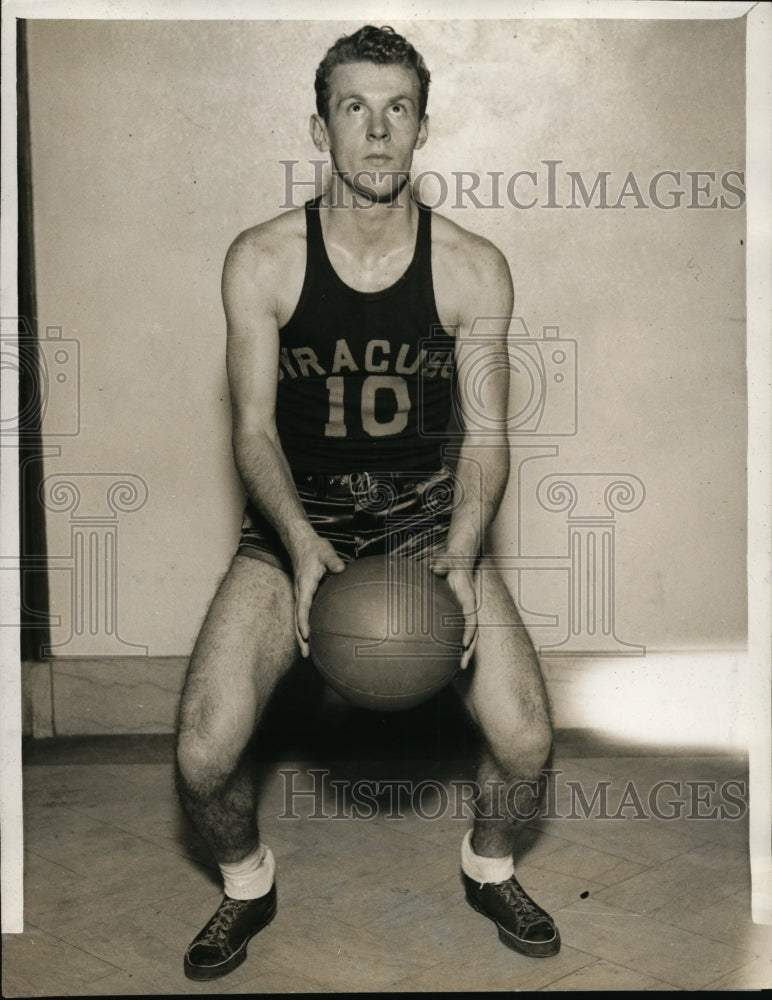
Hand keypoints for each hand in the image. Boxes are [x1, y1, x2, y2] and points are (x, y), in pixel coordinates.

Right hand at [291, 536, 345, 657]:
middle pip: (298, 619)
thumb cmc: (314, 548)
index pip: (302, 607)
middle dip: (301, 638)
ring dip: (302, 636)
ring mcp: (301, 595)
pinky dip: (306, 626)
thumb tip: (341, 568)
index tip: (306, 635)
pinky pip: (303, 614)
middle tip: (306, 655)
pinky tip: (314, 636)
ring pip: (300, 619)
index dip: (304, 622)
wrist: (301, 542)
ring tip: (308, 653)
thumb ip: (333, 560)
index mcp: (305, 585)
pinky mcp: (304, 595)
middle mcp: (300, 593)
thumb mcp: (325, 551)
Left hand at [430, 557, 477, 668]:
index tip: (464, 644)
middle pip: (472, 633)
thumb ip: (442, 563)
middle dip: (469, 650)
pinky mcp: (458, 615)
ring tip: (458, 669)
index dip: (468, 631)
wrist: (458, 561)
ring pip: (467, 636)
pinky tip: (446, 656)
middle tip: (462, 666)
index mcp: (469, 598)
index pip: (471, 617)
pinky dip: (455, 645)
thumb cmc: (452, 561)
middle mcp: (469, 608)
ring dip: (464, 652)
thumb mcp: (447, 560)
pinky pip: (458, 632)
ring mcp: (465, 613)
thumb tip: (434, 567)